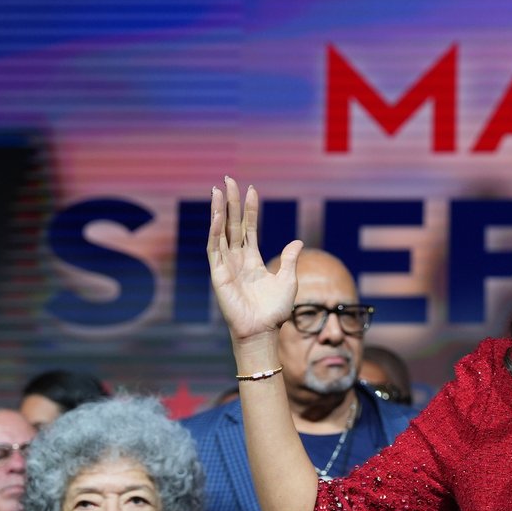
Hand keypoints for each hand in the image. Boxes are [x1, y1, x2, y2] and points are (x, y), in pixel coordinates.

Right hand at [207, 176, 302, 342]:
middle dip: (230, 202)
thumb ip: (290, 259)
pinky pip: (214, 249)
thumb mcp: (288, 281)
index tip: (251, 189)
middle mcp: (237, 259)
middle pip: (232, 224)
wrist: (263, 331)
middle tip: (228, 179)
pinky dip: (215, 231)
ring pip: (220, 231)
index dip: (249, 209)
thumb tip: (297, 241)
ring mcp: (226, 265)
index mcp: (252, 260)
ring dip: (219, 210)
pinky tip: (218, 215)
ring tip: (218, 190)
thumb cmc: (275, 311)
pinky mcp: (218, 274)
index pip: (248, 228)